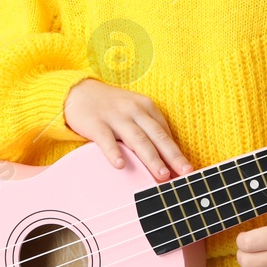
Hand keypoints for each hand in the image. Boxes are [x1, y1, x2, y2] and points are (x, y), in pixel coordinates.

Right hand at [64, 78, 192, 181]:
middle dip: (173, 156)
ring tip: (161, 174)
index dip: (177, 153)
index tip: (187, 171)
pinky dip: (114, 152)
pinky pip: (106, 139)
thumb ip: (149, 131)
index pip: (166, 133)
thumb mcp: (135, 112)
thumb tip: (167, 158)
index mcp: (147, 108)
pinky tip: (120, 165)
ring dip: (151, 158)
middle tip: (185, 173)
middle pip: (157, 136)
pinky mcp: (96, 123)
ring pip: (137, 139)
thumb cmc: (112, 107)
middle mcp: (134, 111)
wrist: (79, 91)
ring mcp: (115, 117)